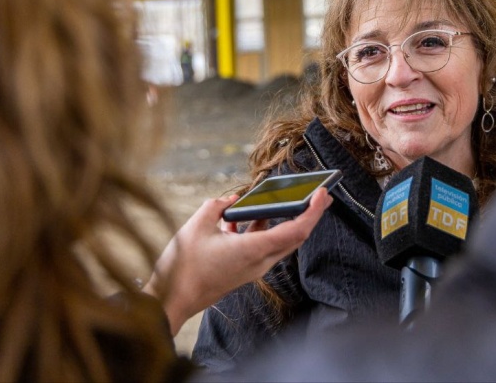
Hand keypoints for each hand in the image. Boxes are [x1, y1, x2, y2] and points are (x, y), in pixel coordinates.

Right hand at [142, 188, 331, 335]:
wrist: (172, 301)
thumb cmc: (183, 267)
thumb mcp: (196, 226)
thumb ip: (216, 206)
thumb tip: (230, 201)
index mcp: (253, 250)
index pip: (295, 231)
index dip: (312, 212)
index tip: (323, 194)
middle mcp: (259, 262)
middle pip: (295, 237)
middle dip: (310, 215)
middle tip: (320, 195)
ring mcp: (253, 269)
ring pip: (280, 242)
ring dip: (286, 221)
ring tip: (286, 201)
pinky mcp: (244, 271)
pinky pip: (262, 247)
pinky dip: (261, 230)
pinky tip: (241, 218)